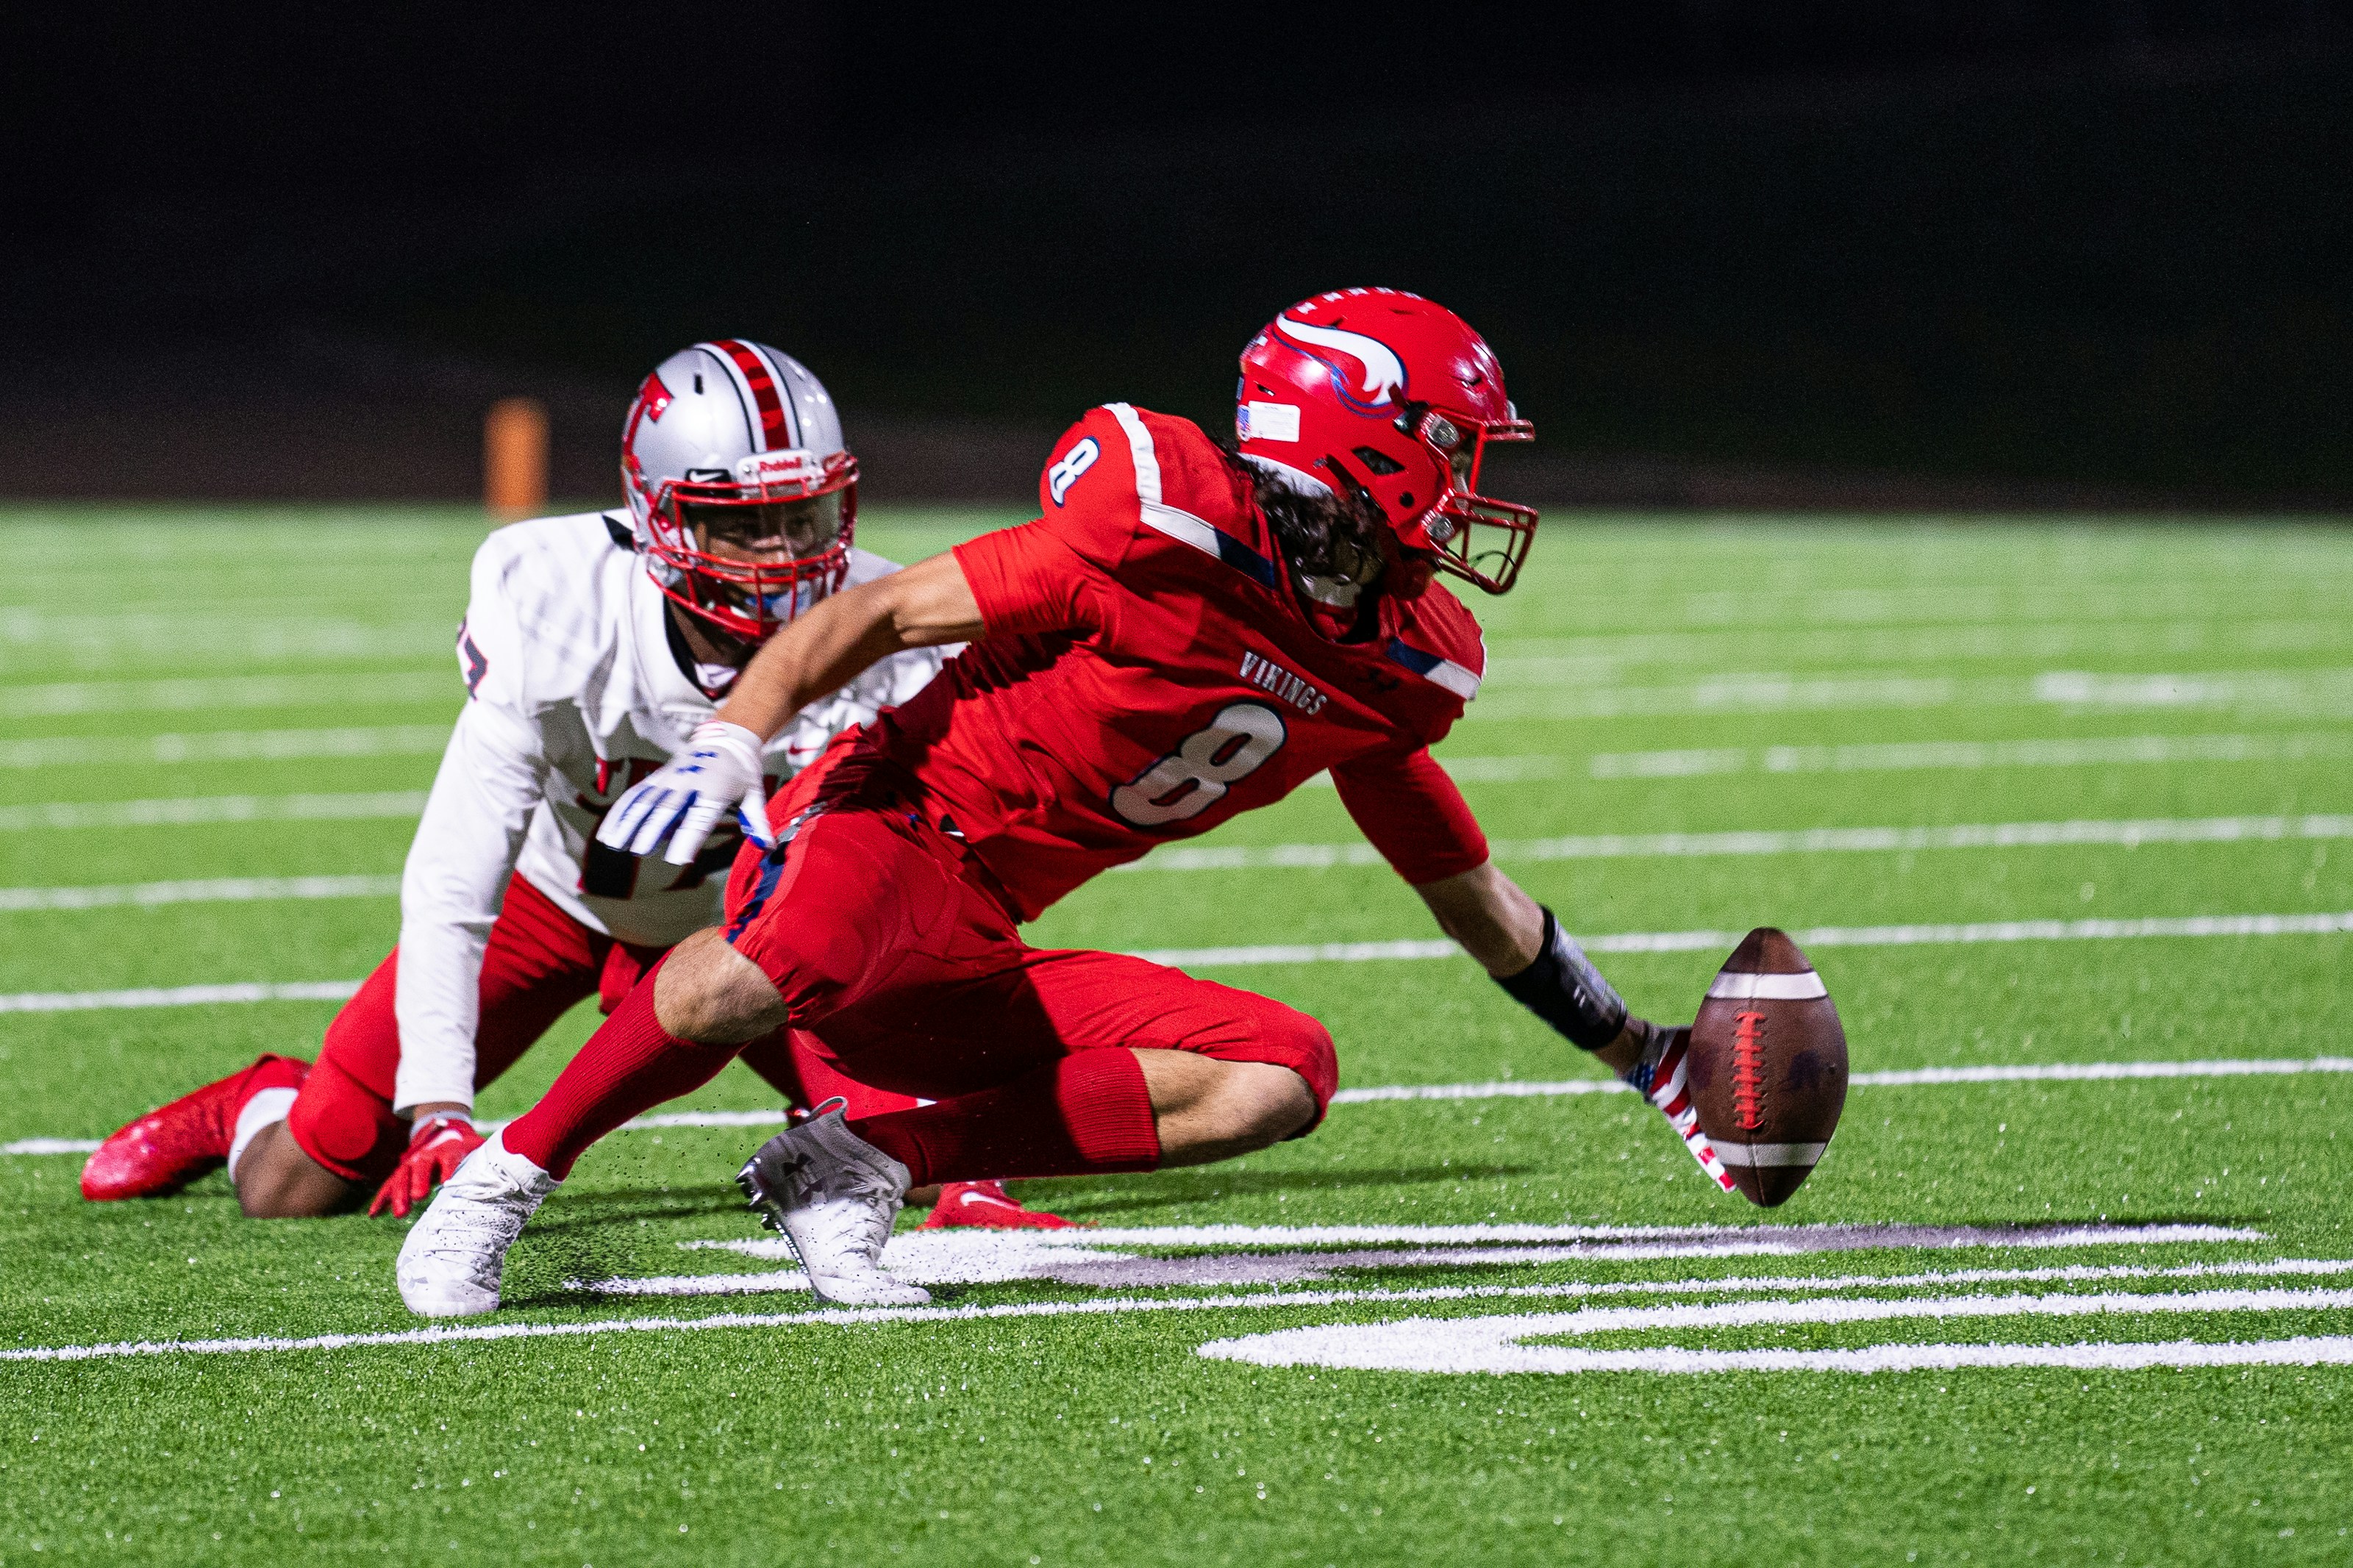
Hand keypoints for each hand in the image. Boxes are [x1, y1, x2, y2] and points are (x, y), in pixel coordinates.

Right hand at [369, 1113, 484, 1217]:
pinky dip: (381, 1199)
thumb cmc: (467, 1144)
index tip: (448, 1183)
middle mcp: (427, 1155)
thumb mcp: (480, 1145)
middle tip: (418, 1198)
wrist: (445, 1127)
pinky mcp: (401, 1172)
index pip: (450, 1159)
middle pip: (421, 1168)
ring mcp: (411, 1163)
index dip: (448, 1170)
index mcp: (450, 1148)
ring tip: (399, 1214)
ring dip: (399, 1195)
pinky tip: (374, 1215)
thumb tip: (521, 1158)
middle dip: (418, 1182)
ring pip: (402, 1178)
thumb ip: (494, 1154)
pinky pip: (389, 1186)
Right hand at [595, 720, 774, 865]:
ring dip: (629, 822)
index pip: (700, 817)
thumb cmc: (742, 772)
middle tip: (641, 850)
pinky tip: (608, 834)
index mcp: (715, 788)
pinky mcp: (658, 778)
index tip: (678, 859)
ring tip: (615, 845)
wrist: (727, 737)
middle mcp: (689, 781)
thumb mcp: (754, 793)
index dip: (688, 837)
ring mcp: (670, 778)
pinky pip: (636, 796)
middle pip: (668, 808)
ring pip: (645, 801)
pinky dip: (621, 814)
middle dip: (653, 829)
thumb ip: (756, 820)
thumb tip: (767, 846)